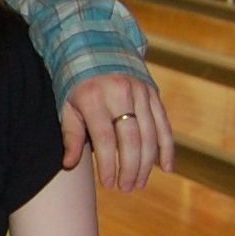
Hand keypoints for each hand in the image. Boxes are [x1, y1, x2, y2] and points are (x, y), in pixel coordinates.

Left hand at [59, 72, 173, 190]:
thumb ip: (70, 135)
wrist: (96, 48)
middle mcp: (120, 94)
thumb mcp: (67, 106)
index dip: (108, 164)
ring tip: (139, 183)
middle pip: (131, 139)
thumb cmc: (76, 83)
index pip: (105, 139)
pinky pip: (164, 124)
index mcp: (94, 98)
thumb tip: (69, 165)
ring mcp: (140, 92)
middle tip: (126, 187)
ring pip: (150, 134)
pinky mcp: (153, 93)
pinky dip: (167, 147)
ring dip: (147, 163)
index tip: (108, 184)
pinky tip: (166, 168)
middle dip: (130, 168)